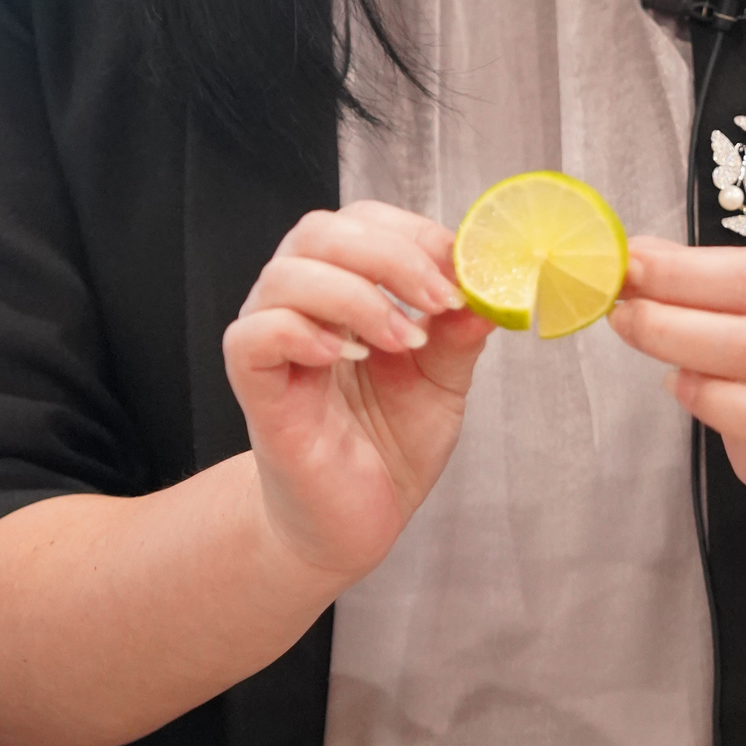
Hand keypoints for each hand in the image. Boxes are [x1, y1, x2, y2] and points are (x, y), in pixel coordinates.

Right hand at [224, 201, 492, 586]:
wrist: (353, 522)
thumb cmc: (388, 444)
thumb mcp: (442, 381)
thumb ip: (459, 332)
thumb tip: (490, 286)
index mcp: (345, 287)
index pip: (363, 222)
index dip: (414, 234)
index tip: (462, 268)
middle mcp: (300, 303)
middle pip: (320, 232)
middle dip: (390, 256)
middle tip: (438, 299)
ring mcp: (271, 342)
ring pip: (286, 274)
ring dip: (355, 296)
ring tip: (402, 341)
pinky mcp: (254, 388)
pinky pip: (254, 336)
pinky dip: (301, 333)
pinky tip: (343, 357)